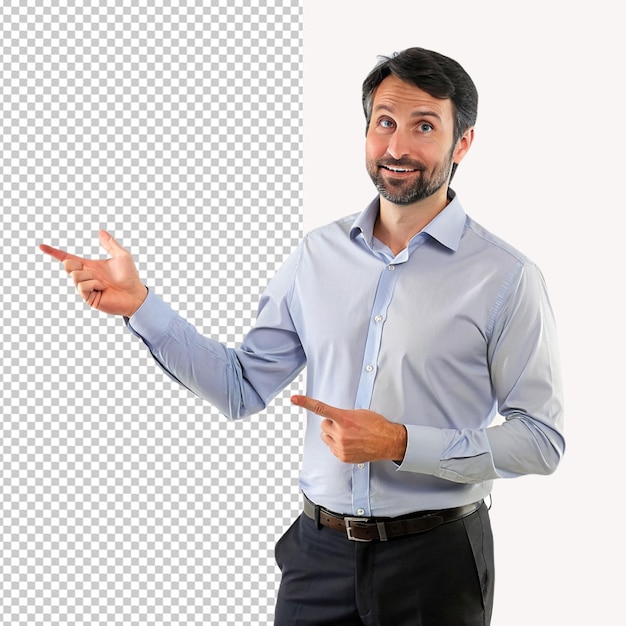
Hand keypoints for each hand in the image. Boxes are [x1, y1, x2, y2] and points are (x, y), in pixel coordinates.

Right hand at [40, 230, 147, 316]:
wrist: (135, 294)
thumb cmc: (129, 277)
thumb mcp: (121, 256)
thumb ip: (110, 244)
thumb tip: (100, 231)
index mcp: (89, 266)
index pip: (67, 258)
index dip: (54, 252)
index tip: (41, 246)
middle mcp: (85, 276)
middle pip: (68, 265)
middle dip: (76, 264)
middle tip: (92, 271)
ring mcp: (85, 288)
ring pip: (75, 276)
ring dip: (90, 276)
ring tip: (103, 283)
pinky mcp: (88, 298)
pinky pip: (82, 286)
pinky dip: (94, 284)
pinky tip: (103, 289)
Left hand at [291, 395, 406, 463]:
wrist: (388, 442)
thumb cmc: (376, 425)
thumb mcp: (360, 413)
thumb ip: (343, 415)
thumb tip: (334, 418)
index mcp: (344, 418)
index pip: (320, 408)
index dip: (305, 402)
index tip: (293, 398)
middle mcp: (340, 433)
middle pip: (323, 425)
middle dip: (331, 424)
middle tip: (345, 425)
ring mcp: (341, 446)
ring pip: (326, 437)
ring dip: (333, 435)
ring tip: (349, 435)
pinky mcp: (342, 456)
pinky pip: (332, 448)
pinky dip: (338, 445)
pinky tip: (351, 444)